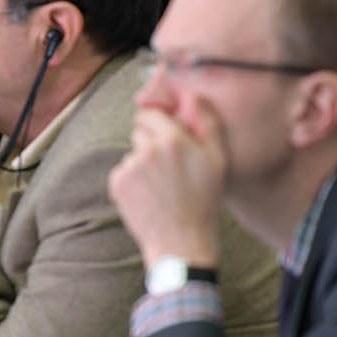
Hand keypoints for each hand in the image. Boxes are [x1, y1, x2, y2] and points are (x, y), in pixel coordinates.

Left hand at [108, 103, 224, 268]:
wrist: (181, 242)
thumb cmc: (204, 201)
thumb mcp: (218, 161)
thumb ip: (208, 123)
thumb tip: (196, 95)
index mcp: (173, 139)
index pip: (151, 113)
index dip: (157, 123)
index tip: (165, 135)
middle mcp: (147, 149)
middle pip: (139, 132)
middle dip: (150, 142)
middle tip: (168, 166)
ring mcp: (130, 167)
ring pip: (132, 154)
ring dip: (142, 164)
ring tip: (161, 186)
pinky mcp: (117, 183)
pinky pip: (122, 172)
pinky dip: (131, 181)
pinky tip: (148, 196)